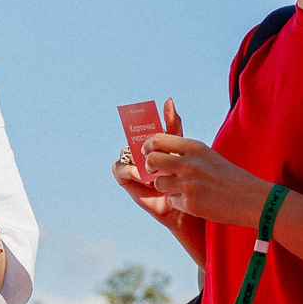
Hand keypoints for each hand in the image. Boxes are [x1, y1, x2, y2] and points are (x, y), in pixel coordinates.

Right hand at [113, 99, 185, 230]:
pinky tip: (146, 179)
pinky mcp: (124, 177)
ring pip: (127, 152)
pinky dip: (131, 171)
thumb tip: (168, 100)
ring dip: (140, 160)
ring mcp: (131, 163)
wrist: (181, 203)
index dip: (145, 120)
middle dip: (145, 144)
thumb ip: (173, 126)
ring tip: (155, 170)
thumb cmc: (182, 177)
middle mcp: (138, 150)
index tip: (156, 124)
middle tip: (156, 152)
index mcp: (151, 141)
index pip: (144, 125)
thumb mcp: (180, 148)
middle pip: (133, 137)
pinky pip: (120, 168)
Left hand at [141, 128, 271, 226]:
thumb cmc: (230, 177)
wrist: (251, 199)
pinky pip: (171, 201)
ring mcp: (188, 185)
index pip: (158, 140)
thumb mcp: (208, 156)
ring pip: (159, 184)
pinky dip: (179, 202)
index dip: (148, 146)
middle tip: (156, 171)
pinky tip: (195, 201)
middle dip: (150, 167)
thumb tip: (160, 153)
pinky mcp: (190, 204)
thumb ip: (186, 154)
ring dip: (166, 187)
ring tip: (182, 188)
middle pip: (152, 161)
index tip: (148, 152)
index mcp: (194, 148)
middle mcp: (189, 164)